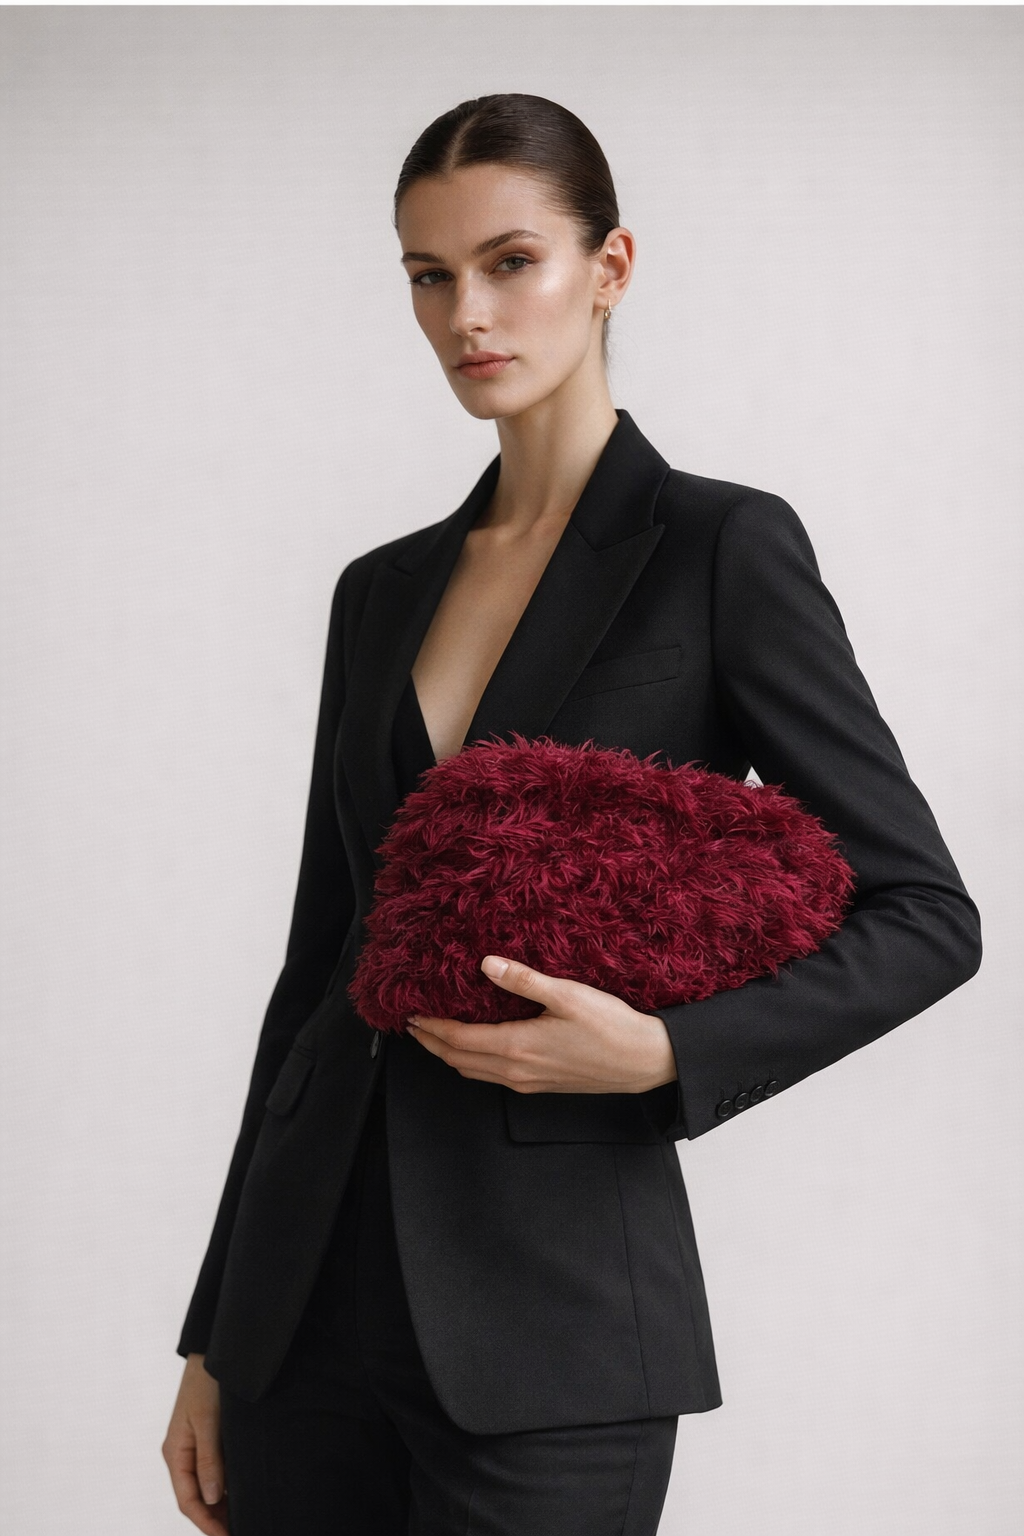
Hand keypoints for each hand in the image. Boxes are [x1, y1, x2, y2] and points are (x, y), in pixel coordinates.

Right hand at [162, 1353, 228, 1535]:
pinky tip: (241, 1493)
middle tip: (240, 1531)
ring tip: (243, 1519)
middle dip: (214, 1519)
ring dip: (220, 1505)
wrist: (211, 1352)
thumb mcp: (208, 1422)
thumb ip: (210, 1460)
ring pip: (204, 1487)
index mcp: (175, 1454)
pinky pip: (211, 1471)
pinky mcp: (205, 1438)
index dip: (207, 1523)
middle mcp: (180, 1455)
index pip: (188, 1501)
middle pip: (195, 1498)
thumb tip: (213, 1498)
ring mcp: (192, 1447)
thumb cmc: (207, 1384)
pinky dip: (224, 1486)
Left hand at [407, 955, 678, 1094]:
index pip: (457, 1040)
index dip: (429, 1028)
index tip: (409, 1015)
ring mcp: (527, 1083)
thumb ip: (522, 980)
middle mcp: (516, 1071)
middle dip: (430, 1044)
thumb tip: (485, 964)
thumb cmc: (611, 1028)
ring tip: (435, 1036)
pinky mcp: (540, 1086)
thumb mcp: (566, 995)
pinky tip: (476, 1048)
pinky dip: (472, 1063)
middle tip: (412, 1026)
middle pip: (458, 1061)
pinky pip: (492, 1077)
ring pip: (474, 1072)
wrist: (645, 1062)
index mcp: (517, 1047)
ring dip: (449, 1055)